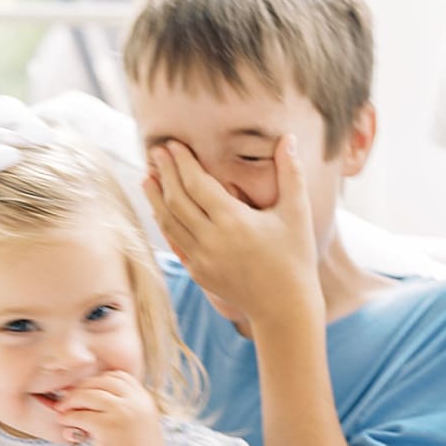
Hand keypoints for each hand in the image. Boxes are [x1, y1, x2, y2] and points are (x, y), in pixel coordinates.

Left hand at [53, 370, 165, 445]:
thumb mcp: (141, 422)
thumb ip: (129, 408)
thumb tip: (101, 397)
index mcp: (144, 399)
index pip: (119, 376)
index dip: (100, 379)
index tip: (87, 390)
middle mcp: (136, 402)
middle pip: (102, 381)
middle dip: (82, 387)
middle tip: (68, 397)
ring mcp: (123, 413)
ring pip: (90, 394)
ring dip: (72, 399)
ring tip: (62, 409)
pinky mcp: (108, 426)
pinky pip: (82, 415)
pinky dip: (69, 416)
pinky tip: (65, 421)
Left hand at [143, 135, 320, 325]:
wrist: (285, 307)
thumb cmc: (296, 256)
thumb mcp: (297, 213)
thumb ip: (291, 173)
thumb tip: (289, 139)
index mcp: (234, 221)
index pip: (197, 183)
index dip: (183, 162)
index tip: (173, 145)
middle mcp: (212, 240)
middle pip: (176, 200)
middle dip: (165, 173)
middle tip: (156, 152)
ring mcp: (202, 259)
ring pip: (168, 222)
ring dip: (156, 198)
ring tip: (148, 178)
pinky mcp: (199, 272)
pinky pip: (175, 242)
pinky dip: (165, 223)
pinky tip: (160, 211)